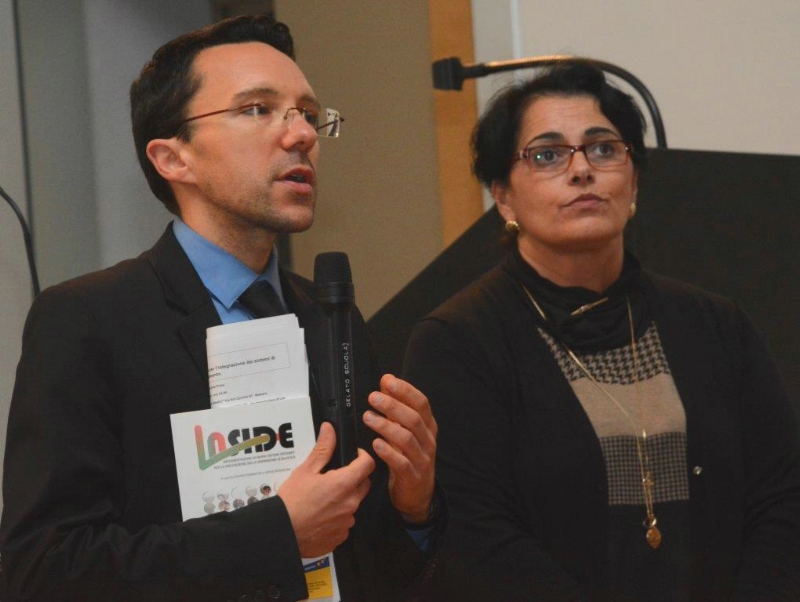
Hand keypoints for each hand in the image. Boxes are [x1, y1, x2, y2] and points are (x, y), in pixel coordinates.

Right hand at [278, 422, 374, 556]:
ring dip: (344, 499)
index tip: (354, 456)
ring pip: (353, 505)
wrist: (282, 533)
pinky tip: (320, 516)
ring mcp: (347, 522)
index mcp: (344, 484)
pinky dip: (336, 518)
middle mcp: (351, 504)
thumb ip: (323, 449)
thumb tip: (330, 429)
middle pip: (363, 485)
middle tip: (334, 477)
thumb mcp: (305, 471)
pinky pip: (344, 523)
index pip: (368, 464)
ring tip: (322, 499)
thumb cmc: (292, 502)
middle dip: (354, 478)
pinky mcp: (340, 537)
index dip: (363, 457)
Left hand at [363, 374, 436, 523]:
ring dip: (386, 426)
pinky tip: (376, 444)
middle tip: (373, 398)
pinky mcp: (412, 476)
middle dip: (393, 406)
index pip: (421, 403)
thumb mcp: (404, 430)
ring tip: (368, 417)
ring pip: (407, 439)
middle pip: (413, 419)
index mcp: (427, 426)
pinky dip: (388, 452)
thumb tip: (386, 380)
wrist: (417, 493)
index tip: (388, 381)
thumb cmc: (408, 456)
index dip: (406, 391)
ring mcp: (422, 459)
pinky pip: (401, 463)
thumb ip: (396, 406)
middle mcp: (428, 440)